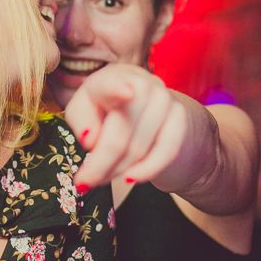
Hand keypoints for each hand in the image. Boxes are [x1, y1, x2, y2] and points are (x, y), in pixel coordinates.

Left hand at [64, 63, 186, 190]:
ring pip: (139, 147)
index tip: (125, 94)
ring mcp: (164, 99)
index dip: (118, 90)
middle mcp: (140, 83)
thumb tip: (91, 141)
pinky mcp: (179, 117)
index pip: (112, 85)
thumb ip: (81, 121)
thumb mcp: (83, 111)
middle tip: (85, 183)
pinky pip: (165, 151)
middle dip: (100, 164)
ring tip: (104, 177)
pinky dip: (147, 170)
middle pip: (120, 132)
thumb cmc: (106, 110)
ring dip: (118, 170)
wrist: (146, 110)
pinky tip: (131, 179)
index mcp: (110, 78)